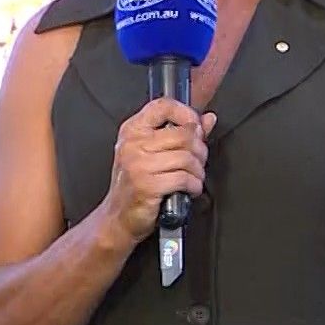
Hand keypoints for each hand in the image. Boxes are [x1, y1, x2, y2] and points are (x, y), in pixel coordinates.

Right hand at [99, 98, 217, 243]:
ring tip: (194, 178)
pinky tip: (189, 189)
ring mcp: (138, 164)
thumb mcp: (152, 153)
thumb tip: (207, 118)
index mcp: (133, 130)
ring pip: (187, 157)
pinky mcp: (147, 185)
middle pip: (184, 134)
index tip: (196, 127)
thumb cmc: (135, 185)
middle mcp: (133, 144)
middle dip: (200, 150)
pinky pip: (184, 178)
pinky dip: (194, 186)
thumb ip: (181, 133)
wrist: (117, 218)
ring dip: (198, 171)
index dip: (187, 113)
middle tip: (198, 161)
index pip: (164, 105)